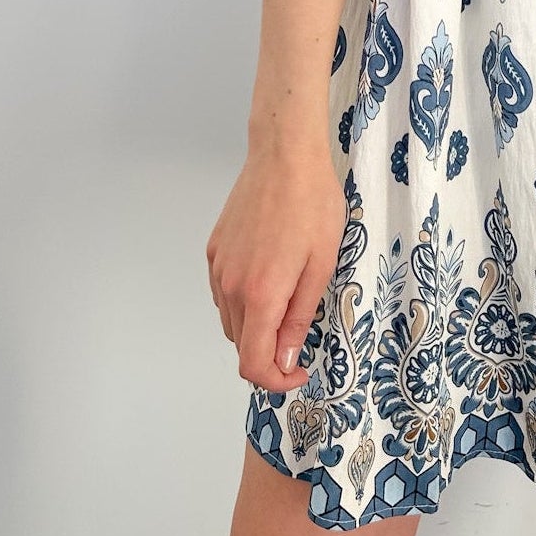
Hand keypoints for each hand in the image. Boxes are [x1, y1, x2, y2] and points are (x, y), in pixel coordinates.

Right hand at [205, 144, 344, 391]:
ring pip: (231, 321)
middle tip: (301, 333)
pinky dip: (244, 302)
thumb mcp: (321, 265)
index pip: (253, 364)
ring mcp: (219, 267)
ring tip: (289, 299)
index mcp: (260, 294)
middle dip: (270, 353)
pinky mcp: (215, 250)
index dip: (276, 381)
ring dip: (256, 327)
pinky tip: (269, 278)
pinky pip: (224, 293)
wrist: (284, 154)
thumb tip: (285, 360)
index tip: (299, 370)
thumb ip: (300, 317)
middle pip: (241, 345)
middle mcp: (231, 285)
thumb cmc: (312, 204)